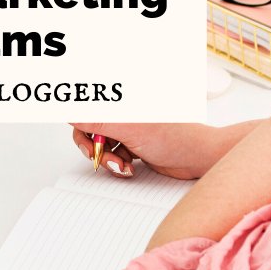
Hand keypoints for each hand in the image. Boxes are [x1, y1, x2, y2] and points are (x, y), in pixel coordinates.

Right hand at [70, 123, 218, 179]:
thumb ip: (97, 122)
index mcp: (122, 102)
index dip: (81, 125)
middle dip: (93, 147)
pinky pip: (113, 154)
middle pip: (90, 129)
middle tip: (98, 157)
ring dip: (106, 158)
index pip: (87, 110)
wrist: (198, 157)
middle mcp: (124, 112)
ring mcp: (128, 129)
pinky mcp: (133, 144)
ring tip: (120, 165)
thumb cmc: (175, 138)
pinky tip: (128, 167)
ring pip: (101, 144)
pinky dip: (116, 163)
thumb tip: (71, 113)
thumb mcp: (129, 130)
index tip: (81, 138)